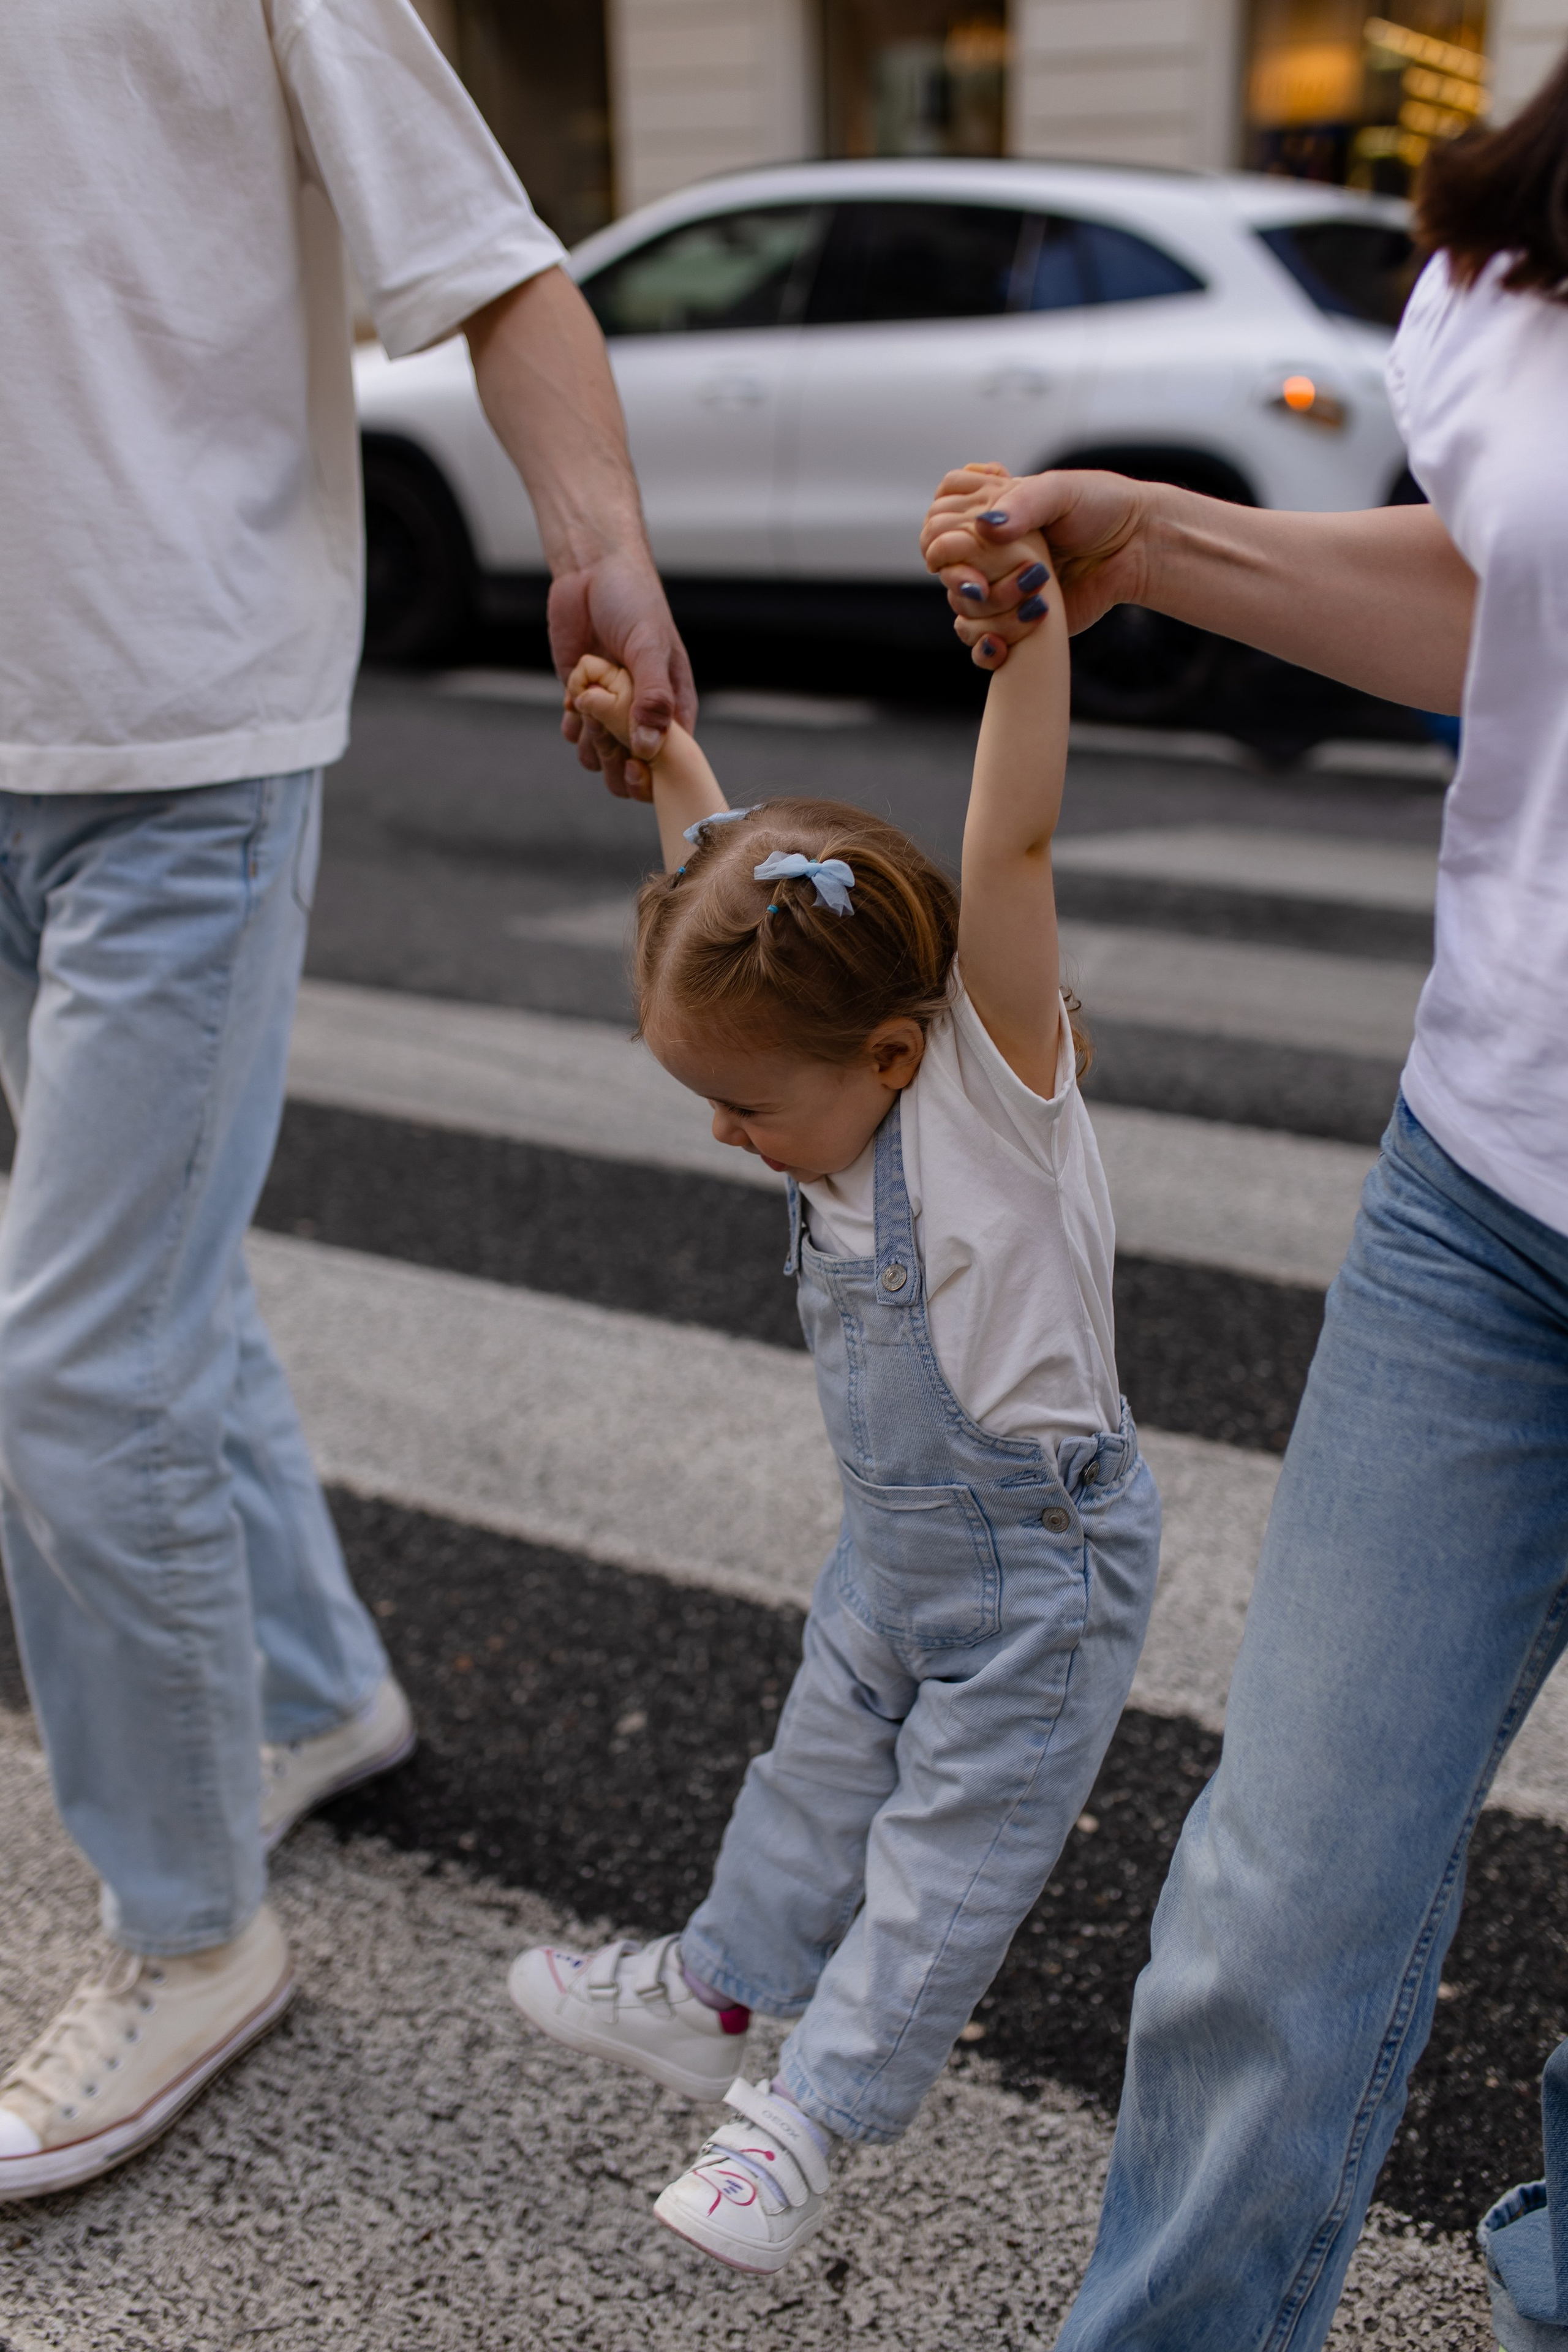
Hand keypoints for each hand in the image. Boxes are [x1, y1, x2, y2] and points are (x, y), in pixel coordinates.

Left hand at [549, 549, 695, 802]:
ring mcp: (611, 712)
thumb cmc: (633, 601)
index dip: (652, 775)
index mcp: (674, 708)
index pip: (669, 763)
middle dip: (614, 758)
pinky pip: (577, 736)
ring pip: (600, 758)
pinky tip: (573, 696)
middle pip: (631, 770)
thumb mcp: (649, 645)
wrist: (592, 571)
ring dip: (590, 741)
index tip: (633, 764)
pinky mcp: (582, 701)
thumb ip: (652, 697)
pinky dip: (572, 725)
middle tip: (602, 724)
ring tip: (586, 702)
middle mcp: (643, 717)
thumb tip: (648, 748)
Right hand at [921, 463, 1154, 670]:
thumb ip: (1022, 504)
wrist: (1138, 548)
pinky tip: (1001, 645)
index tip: (968, 541)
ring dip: (988, 607)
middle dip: (962, 576)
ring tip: (1035, 597)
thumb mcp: (1061, 491)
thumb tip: (985, 528)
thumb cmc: (1102, 507)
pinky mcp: (1016, 621)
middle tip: (987, 580)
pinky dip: (985, 647)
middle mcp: (989, 551)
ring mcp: (1000, 587)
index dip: (941, 533)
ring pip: (961, 605)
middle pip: (942, 567)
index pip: (938, 520)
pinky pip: (981, 641)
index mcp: (991, 512)